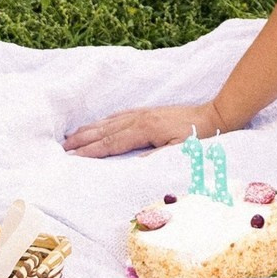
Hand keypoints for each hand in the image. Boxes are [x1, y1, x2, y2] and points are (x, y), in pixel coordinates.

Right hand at [62, 101, 227, 157]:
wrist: (215, 116)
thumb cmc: (198, 137)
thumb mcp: (180, 151)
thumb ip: (156, 158)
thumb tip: (133, 165)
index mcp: (145, 129)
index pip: (111, 142)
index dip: (91, 151)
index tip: (71, 158)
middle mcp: (140, 118)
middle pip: (105, 130)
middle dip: (82, 139)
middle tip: (61, 148)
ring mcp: (143, 113)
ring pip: (109, 122)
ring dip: (89, 129)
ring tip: (70, 137)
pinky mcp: (148, 112)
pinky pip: (119, 115)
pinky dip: (104, 121)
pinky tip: (98, 125)